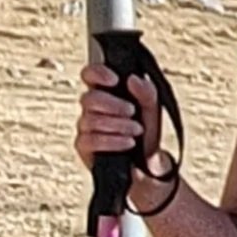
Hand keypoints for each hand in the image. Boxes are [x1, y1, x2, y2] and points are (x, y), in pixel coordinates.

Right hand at [75, 58, 163, 175]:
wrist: (148, 162)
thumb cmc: (146, 130)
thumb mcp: (152, 109)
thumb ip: (146, 91)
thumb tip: (133, 79)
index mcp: (106, 92)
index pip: (90, 74)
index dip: (97, 73)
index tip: (115, 80)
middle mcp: (92, 108)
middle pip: (89, 98)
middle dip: (113, 105)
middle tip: (132, 112)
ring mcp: (85, 127)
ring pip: (90, 120)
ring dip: (117, 125)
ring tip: (136, 131)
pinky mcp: (83, 146)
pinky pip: (90, 140)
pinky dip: (112, 141)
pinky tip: (127, 143)